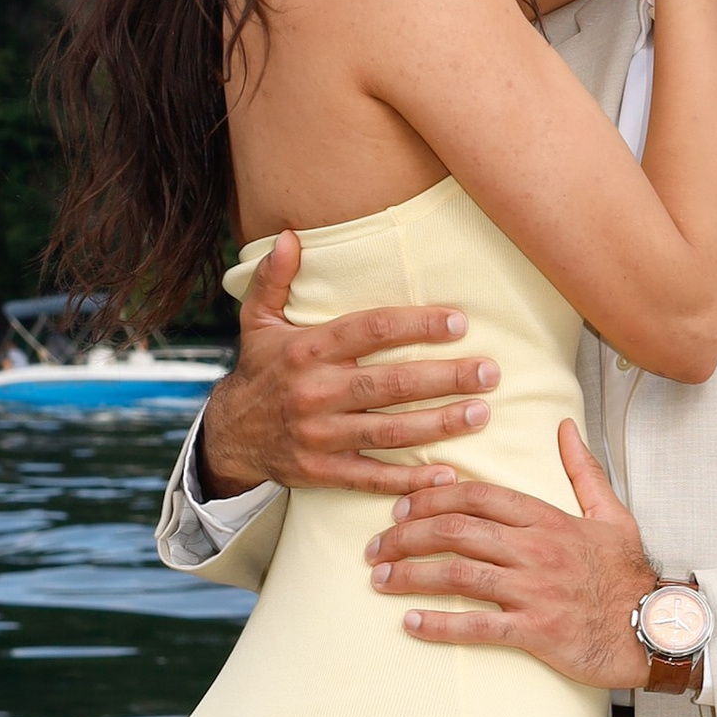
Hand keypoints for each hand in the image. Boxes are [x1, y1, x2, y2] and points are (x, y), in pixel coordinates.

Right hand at [196, 232, 501, 497]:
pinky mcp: (321, 472)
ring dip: (438, 425)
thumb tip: (289, 235)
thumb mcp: (257, 321)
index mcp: (306, 351)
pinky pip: (370, 478)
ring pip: (388, 432)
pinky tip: (446, 475)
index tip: (459, 322)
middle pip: (388, 384)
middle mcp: (314, 393)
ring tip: (481, 413)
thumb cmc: (259, 370)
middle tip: (489, 372)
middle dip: (443, 378)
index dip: (415, 326)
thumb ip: (274, 278)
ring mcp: (319, 436)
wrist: (227, 435)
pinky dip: (408, 481)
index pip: (369, 332)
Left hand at [365, 423, 655, 686]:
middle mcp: (536, 550)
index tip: (402, 507)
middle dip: (406, 535)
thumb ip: (584, 470)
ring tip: (380, 580)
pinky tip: (409, 624)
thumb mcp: (613, 514)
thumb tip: (565, 426)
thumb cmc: (629, 575)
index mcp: (548, 519)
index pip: (478, 495)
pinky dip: (438, 624)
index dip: (432, 497)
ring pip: (457, 574)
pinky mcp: (535, 632)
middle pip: (456, 530)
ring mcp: (534, 591)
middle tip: (376, 546)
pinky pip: (477, 626)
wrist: (655, 629)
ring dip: (410, 575)